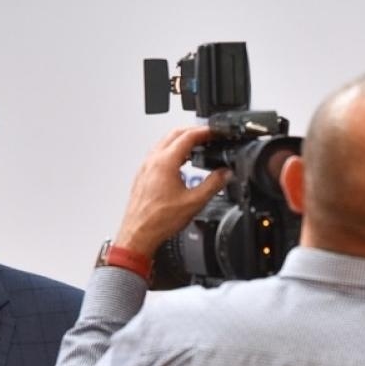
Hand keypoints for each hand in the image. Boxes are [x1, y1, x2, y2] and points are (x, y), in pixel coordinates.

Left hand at [114, 125, 231, 256]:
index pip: (188, 136)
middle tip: (207, 135)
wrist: (139, 234)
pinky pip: (157, 154)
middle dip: (193, 131)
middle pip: (174, 134)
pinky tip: (179, 163)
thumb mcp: (194, 202)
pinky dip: (171, 151)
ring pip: (164, 142)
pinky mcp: (142, 174)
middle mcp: (153, 160)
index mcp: (165, 162)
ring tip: (196, 147)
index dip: (204, 131)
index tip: (214, 132)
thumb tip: (225, 174)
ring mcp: (145, 166)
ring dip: (181, 140)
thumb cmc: (158, 221)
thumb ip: (213, 185)